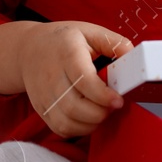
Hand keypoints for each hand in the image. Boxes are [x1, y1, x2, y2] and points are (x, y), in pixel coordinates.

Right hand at [19, 21, 132, 137]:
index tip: (118, 101)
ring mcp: (44, 96)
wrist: (29, 50)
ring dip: (91, 124)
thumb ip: (113, 43)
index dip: (103, 95)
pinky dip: (78, 130)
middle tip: (112, 105)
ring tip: (102, 112)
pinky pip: (60, 128)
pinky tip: (88, 119)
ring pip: (66, 122)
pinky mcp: (41, 109)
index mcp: (67, 54)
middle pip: (74, 106)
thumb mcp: (88, 32)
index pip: (83, 80)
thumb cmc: (63, 41)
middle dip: (100, 113)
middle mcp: (52, 77)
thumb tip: (132, 54)